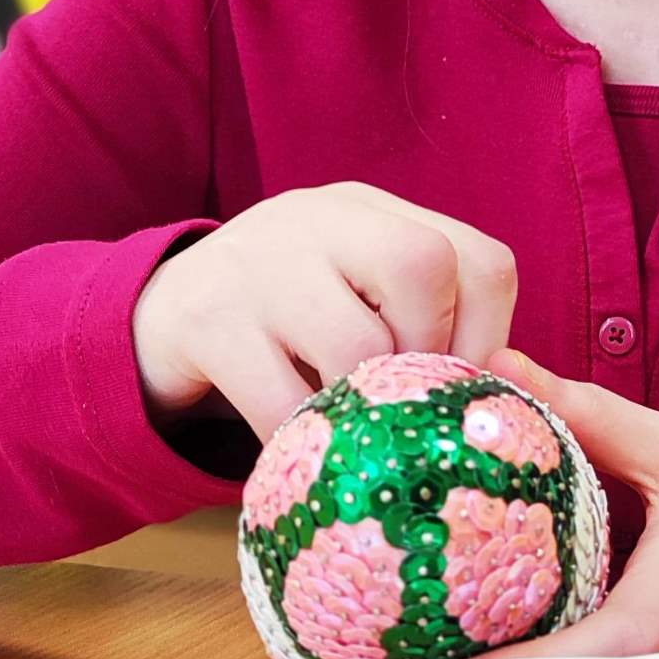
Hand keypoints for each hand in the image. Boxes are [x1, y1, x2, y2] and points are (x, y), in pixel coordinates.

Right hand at [131, 184, 516, 439]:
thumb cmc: (289, 326)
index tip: (456, 386)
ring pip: (355, 343)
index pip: (481, 260)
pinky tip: (300, 446)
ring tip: (347, 426)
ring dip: (365, 409)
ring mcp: (258, 262)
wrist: (154, 317)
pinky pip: (280, 403)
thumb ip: (430, 326)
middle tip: (400, 402)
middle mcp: (320, 219)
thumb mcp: (360, 298)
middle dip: (428, 355)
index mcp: (375, 213)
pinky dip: (303, 442)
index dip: (488, 340)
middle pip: (424, 268)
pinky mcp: (205, 320)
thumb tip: (503, 400)